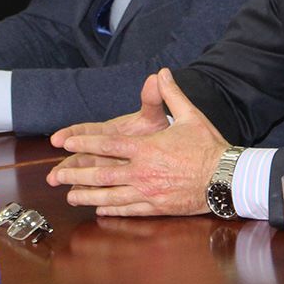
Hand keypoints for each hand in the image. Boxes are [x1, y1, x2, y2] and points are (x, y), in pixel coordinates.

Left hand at [45, 68, 228, 216]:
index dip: (85, 143)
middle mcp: (142, 171)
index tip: (65, 144)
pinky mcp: (157, 207)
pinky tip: (101, 210)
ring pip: (110, 196)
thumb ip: (172, 94)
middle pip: (101, 173)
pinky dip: (112, 210)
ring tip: (71, 196)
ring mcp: (148, 192)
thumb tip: (162, 72)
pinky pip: (129, 209)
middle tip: (56, 177)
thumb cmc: (209, 146)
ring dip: (88, 196)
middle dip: (76, 174)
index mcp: (147, 148)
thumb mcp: (190, 115)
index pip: (108, 144)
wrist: (227, 178)